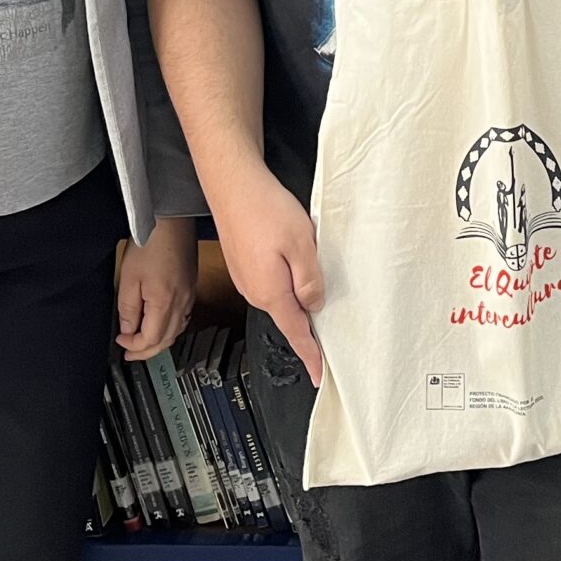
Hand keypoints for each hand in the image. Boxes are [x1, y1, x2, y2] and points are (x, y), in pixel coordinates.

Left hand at [116, 217, 198, 361]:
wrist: (171, 220)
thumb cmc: (151, 241)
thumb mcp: (129, 279)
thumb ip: (128, 309)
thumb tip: (128, 330)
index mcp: (165, 303)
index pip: (151, 340)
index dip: (134, 347)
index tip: (121, 343)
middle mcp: (182, 303)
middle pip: (167, 340)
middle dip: (147, 351)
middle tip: (131, 353)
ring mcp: (189, 295)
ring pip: (177, 331)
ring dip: (160, 341)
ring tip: (143, 342)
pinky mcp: (191, 286)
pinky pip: (183, 317)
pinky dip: (171, 327)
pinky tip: (161, 323)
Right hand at [210, 161, 326, 386]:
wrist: (232, 184)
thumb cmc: (264, 209)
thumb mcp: (302, 245)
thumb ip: (310, 281)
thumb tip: (314, 305)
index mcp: (270, 293)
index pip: (296, 333)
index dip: (311, 356)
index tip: (320, 376)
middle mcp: (254, 291)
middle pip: (290, 315)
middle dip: (309, 319)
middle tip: (328, 311)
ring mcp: (246, 278)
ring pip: (281, 296)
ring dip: (298, 291)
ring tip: (310, 267)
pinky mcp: (243, 265)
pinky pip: (271, 282)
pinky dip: (286, 278)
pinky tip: (292, 256)